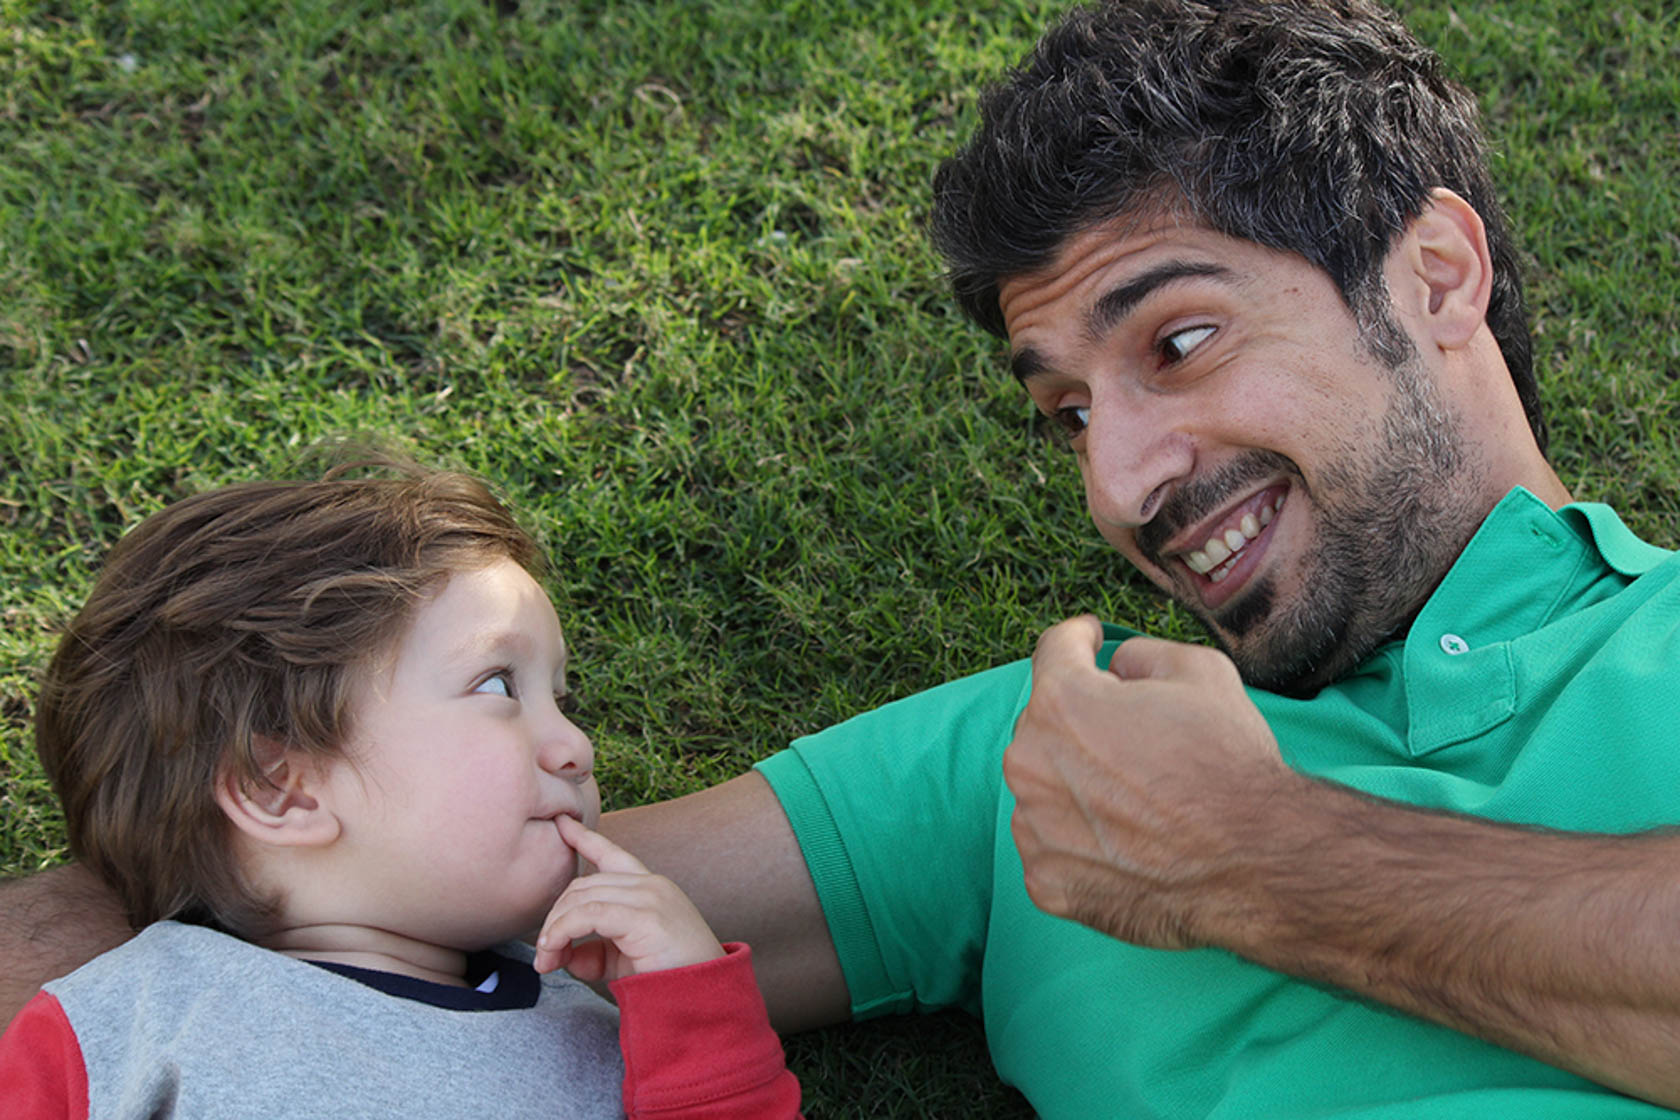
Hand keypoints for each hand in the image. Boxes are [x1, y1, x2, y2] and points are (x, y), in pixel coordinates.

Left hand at [533, 816, 724, 980]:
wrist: (705, 998)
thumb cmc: (670, 980)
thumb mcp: (624, 960)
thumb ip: (594, 952)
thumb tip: (561, 954)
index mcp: (650, 888)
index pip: (612, 854)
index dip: (584, 838)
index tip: (561, 824)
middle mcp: (651, 884)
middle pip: (583, 884)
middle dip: (554, 916)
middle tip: (543, 955)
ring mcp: (650, 896)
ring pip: (582, 897)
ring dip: (555, 928)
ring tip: (546, 960)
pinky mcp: (645, 916)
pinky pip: (589, 915)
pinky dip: (564, 931)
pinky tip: (554, 951)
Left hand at [1002, 615, 1299, 948]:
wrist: (1253, 864)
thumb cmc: (1228, 765)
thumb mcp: (1201, 672)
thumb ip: (1141, 653)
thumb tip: (1116, 667)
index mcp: (1061, 703)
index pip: (1054, 651)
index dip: (1079, 638)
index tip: (1091, 641)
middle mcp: (1030, 763)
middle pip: (1046, 725)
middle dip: (1083, 721)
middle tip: (1136, 739)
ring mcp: (1033, 829)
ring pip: (1044, 788)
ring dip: (1076, 783)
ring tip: (1136, 799)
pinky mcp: (1046, 882)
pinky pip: (1053, 846)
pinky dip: (1079, 840)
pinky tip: (1127, 842)